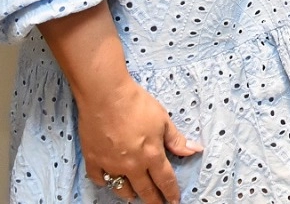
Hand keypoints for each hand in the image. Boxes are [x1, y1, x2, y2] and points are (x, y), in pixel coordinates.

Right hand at [75, 77, 202, 203]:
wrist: (106, 95)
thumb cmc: (137, 104)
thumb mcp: (163, 119)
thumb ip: (177, 139)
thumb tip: (196, 150)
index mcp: (151, 155)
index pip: (165, 180)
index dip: (171, 193)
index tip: (174, 201)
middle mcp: (132, 165)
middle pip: (145, 190)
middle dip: (153, 200)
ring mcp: (111, 165)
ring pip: (121, 189)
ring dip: (130, 194)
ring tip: (134, 195)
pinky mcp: (93, 159)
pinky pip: (99, 179)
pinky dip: (105, 182)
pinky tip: (109, 181)